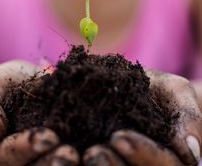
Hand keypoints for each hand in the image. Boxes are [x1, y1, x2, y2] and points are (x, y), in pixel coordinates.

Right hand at [0, 61, 79, 165]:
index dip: (26, 149)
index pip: (4, 157)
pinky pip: (65, 160)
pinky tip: (95, 152)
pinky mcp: (55, 156)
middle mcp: (13, 164)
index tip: (49, 137)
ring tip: (81, 157)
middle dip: (51, 164)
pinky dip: (81, 157)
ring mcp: (35, 161)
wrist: (33, 85)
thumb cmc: (6, 82)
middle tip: (71, 154)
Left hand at [82, 71, 201, 165]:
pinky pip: (84, 162)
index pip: (161, 165)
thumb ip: (189, 119)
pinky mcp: (95, 154)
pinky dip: (70, 160)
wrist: (142, 89)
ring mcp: (121, 161)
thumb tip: (193, 154)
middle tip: (92, 153)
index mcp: (168, 160)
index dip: (142, 154)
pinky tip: (58, 149)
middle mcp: (142, 165)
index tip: (119, 138)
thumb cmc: (164, 92)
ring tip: (70, 154)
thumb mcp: (179, 93)